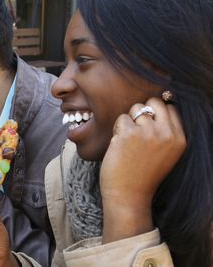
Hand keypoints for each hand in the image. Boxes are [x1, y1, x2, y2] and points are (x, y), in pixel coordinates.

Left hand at [101, 97, 185, 241]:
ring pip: (136, 108)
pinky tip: (119, 145)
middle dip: (143, 111)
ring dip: (128, 121)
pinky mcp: (129, 134)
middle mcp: (166, 133)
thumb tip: (159, 102)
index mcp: (179, 138)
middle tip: (137, 129)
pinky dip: (117, 129)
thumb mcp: (166, 153)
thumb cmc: (143, 174)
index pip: (171, 107)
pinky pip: (121, 118)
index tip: (148, 125)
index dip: (156, 112)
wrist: (129, 195)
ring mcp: (148, 132)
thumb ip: (166, 131)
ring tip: (128, 139)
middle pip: (154, 102)